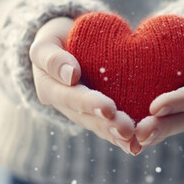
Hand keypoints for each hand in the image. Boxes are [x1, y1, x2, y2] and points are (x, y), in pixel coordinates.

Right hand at [29, 17, 140, 154]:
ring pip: (98, 126)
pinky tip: (137, 144)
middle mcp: (65, 105)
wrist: (67, 41)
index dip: (88, 103)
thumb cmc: (56, 39)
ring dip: (116, 136)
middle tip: (126, 130)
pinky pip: (109, 125)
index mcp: (50, 88)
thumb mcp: (46, 42)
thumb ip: (51, 57)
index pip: (69, 97)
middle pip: (86, 118)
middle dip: (107, 125)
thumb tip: (70, 75)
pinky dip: (121, 136)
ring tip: (134, 143)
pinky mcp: (97, 112)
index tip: (108, 107)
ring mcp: (81, 112)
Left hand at [135, 25, 183, 152]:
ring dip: (156, 134)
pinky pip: (167, 124)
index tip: (155, 107)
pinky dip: (152, 134)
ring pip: (176, 125)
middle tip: (141, 132)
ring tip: (136, 139)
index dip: (178, 102)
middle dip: (163, 126)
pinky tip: (134, 141)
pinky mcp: (180, 113)